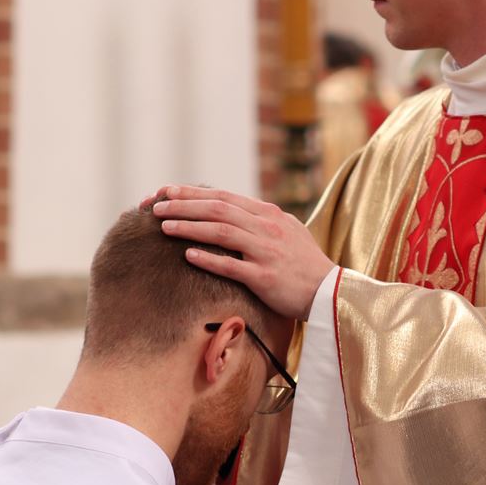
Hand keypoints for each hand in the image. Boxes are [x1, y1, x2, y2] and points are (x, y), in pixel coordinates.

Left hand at [150, 185, 333, 318]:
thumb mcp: (287, 231)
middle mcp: (266, 227)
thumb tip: (234, 211)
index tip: (165, 192)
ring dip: (189, 226)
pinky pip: (232, 266)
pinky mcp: (265, 277)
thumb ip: (260, 220)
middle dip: (182, 205)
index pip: (222, 196)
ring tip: (163, 226)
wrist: (331, 293)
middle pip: (216, 209)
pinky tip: (187, 255)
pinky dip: (209, 258)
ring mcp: (266, 251)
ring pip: (220, 231)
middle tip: (155, 205)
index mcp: (268, 214)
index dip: (191, 193)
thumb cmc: (305, 264)